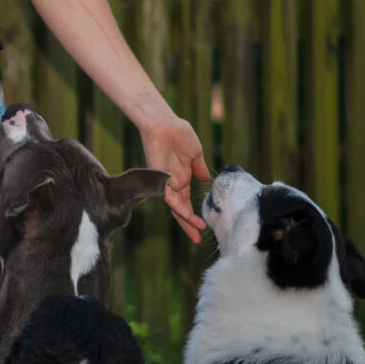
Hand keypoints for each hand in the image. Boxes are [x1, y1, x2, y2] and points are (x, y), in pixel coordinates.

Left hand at [139, 114, 211, 241]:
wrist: (164, 123)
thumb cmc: (179, 134)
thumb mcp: (195, 153)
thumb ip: (198, 168)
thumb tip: (205, 179)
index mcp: (182, 178)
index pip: (187, 202)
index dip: (194, 215)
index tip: (204, 227)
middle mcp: (173, 183)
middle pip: (180, 209)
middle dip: (188, 225)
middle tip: (197, 240)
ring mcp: (165, 181)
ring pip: (174, 206)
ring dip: (185, 219)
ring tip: (195, 231)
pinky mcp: (158, 177)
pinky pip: (167, 195)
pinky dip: (176, 204)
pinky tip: (185, 213)